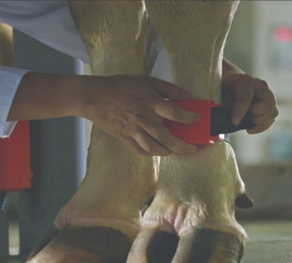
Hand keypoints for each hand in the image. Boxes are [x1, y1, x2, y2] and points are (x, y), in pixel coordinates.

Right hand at [80, 75, 200, 155]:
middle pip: (168, 139)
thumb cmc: (121, 86)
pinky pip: (141, 151)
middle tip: (192, 149)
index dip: (189, 118)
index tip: (197, 120)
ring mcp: (134, 131)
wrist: (94, 97)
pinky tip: (157, 150)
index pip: (175, 114)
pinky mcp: (125, 138)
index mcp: (150, 103)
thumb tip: (187, 97)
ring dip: (168, 152)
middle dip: (183, 146)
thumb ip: (169, 89)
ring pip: (155, 148)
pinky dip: (151, 153)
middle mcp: (144, 119)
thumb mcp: (147, 80)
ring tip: (175, 150)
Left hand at [221, 73, 278, 133]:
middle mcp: (261, 87)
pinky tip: (249, 129)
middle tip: (243, 118)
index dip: (240, 112)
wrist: (231, 86)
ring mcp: (268, 96)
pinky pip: (271, 120)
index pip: (247, 98)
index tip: (234, 122)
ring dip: (259, 121)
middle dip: (254, 116)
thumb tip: (235, 122)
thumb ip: (228, 105)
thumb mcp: (222, 94)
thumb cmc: (226, 90)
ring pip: (273, 112)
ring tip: (246, 121)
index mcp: (247, 81)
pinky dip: (261, 127)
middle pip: (268, 104)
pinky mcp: (270, 107)